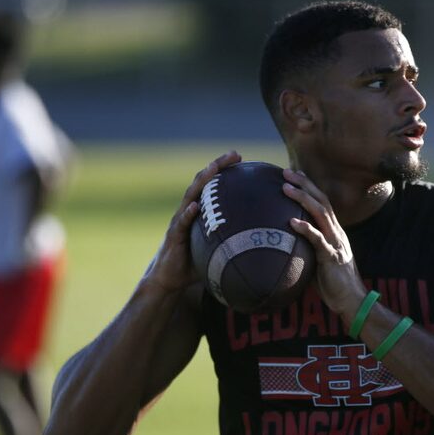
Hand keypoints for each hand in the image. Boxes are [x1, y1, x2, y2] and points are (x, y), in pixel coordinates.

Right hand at [145, 151, 241, 292]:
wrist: (170, 280)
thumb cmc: (195, 264)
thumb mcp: (217, 249)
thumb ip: (234, 241)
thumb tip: (263, 243)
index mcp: (199, 211)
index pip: (212, 185)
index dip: (224, 169)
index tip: (240, 157)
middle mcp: (188, 211)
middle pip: (202, 182)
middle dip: (217, 166)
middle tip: (234, 154)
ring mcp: (180, 221)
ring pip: (191, 196)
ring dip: (202, 181)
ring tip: (213, 168)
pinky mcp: (174, 236)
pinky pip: (182, 223)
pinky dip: (188, 213)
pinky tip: (195, 206)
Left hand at [282, 169, 366, 316]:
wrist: (351, 300)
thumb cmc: (332, 283)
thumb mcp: (317, 259)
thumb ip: (306, 247)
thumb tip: (285, 243)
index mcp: (334, 231)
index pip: (322, 202)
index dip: (309, 186)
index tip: (294, 173)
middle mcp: (336, 232)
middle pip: (321, 201)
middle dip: (305, 184)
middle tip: (286, 172)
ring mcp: (335, 243)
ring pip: (320, 214)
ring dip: (303, 199)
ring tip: (286, 188)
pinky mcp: (331, 257)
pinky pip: (318, 240)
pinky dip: (305, 229)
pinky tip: (291, 222)